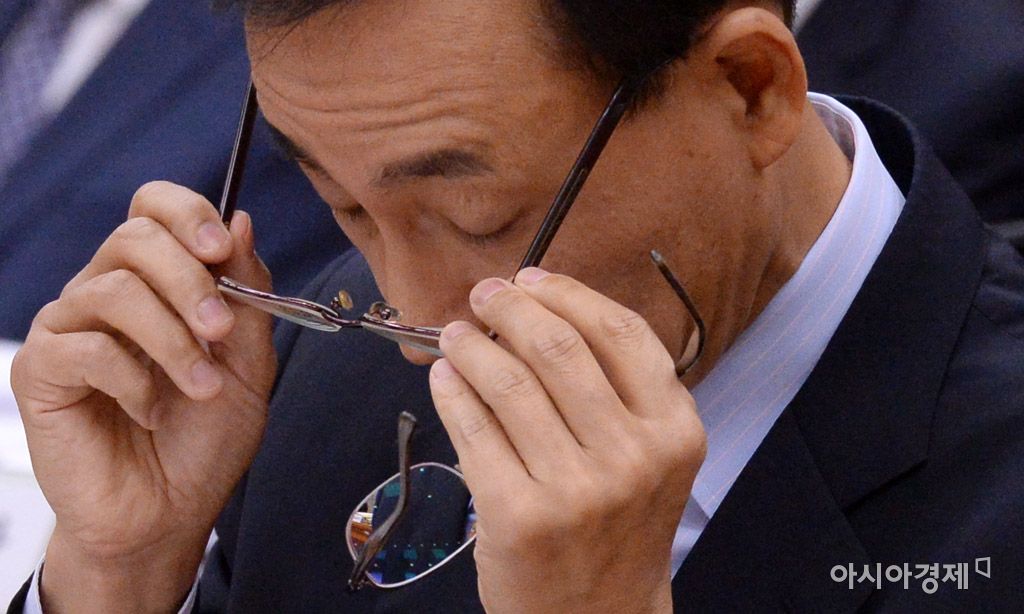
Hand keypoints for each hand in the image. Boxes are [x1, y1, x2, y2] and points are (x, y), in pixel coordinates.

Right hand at [11, 182, 275, 611]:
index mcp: (159, 282)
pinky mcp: (41, 369)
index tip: (222, 249)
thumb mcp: (250, 365)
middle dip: (189, 279)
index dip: (187, 213)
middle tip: (220, 331)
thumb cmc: (206, 440)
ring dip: (172, 340)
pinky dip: (132, 380)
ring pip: (114, 289)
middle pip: (135, 236)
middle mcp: (108, 292)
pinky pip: (85, 346)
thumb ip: (249, 295)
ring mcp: (71, 327)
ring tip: (202, 387)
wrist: (169, 513)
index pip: (154, 208)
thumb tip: (241, 219)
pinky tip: (150, 413)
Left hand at [428, 268, 705, 613]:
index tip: (532, 278)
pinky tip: (445, 378)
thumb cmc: (618, 525)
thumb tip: (538, 308)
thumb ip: (616, 388)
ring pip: (508, 383)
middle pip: (557, 346)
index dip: (567, 292)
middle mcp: (633, 456)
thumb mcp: (650, 456)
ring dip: (471, 345)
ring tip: (454, 335)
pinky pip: (474, 430)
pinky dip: (451, 392)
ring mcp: (577, 489)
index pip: (619, 332)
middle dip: (509, 307)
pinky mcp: (519, 515)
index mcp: (675, 430)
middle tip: (484, 295)